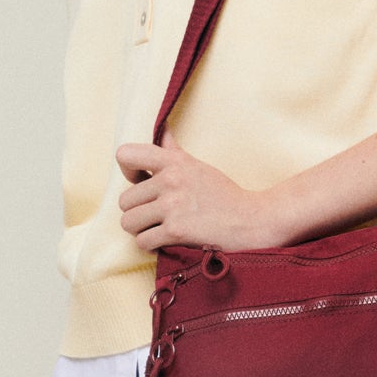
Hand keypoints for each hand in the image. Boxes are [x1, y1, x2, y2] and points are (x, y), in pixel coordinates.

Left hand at [115, 132, 282, 252]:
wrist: (252, 221)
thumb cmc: (224, 195)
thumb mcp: (198, 167)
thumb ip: (174, 152)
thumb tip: (162, 130)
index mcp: (173, 161)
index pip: (125, 154)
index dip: (128, 171)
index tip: (141, 181)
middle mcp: (170, 180)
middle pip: (124, 200)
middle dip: (138, 211)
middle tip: (157, 215)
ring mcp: (172, 206)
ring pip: (128, 222)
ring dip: (141, 230)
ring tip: (158, 229)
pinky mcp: (176, 231)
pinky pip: (142, 241)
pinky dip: (152, 245)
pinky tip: (167, 241)